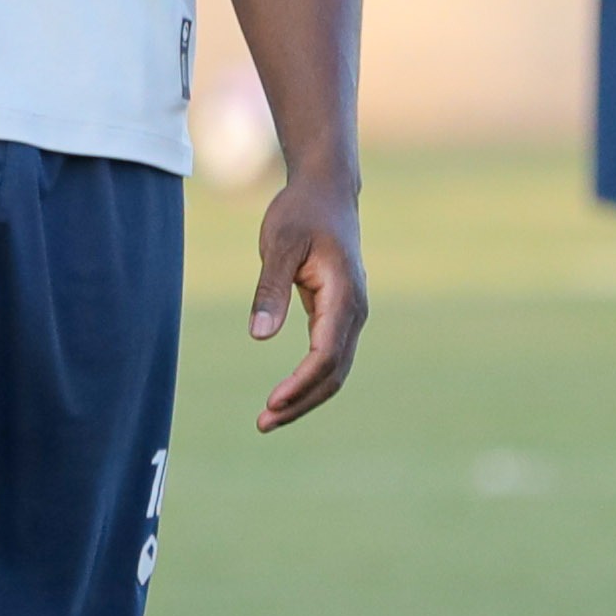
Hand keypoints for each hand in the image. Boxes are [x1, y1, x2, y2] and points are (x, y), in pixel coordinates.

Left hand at [250, 168, 367, 430]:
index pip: (325, 354)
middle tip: (262, 423)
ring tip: (268, 418)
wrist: (327, 191)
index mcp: (344, 295)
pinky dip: (309, 379)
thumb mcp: (277, 245)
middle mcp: (355, 311)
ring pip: (335, 370)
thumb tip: (259, 337)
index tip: (271, 403)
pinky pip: (329, 357)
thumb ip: (270, 290)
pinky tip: (285, 394)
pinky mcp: (340, 314)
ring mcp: (351, 315)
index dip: (300, 383)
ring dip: (305, 396)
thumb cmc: (300, 213)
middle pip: (334, 372)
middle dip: (301, 402)